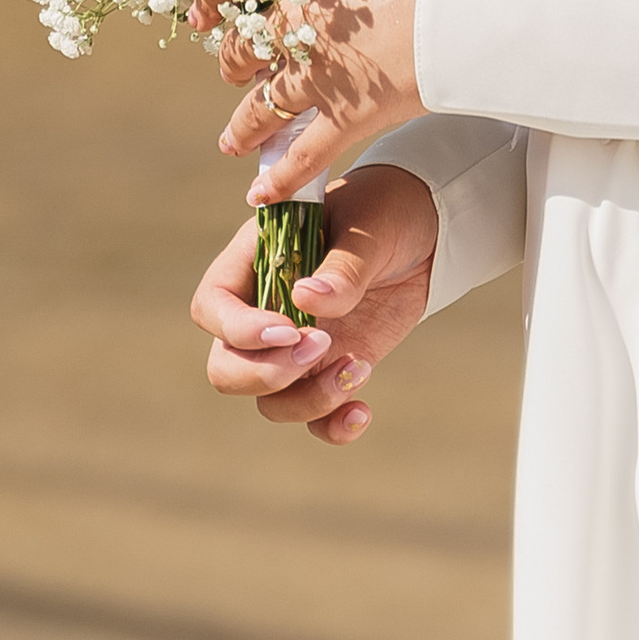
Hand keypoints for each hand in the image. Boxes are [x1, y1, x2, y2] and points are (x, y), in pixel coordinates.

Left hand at [190, 0, 431, 192]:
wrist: (470, 5)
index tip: (202, 14)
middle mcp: (297, 22)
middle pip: (240, 48)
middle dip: (234, 64)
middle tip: (236, 72)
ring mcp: (317, 74)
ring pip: (259, 107)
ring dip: (241, 127)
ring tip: (231, 142)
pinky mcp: (346, 116)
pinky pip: (302, 155)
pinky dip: (279, 179)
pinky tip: (260, 195)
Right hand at [190, 162, 440, 444]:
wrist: (425, 230)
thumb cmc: (384, 212)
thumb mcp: (368, 228)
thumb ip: (341, 267)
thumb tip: (305, 299)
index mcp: (256, 262)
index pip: (213, 307)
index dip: (238, 329)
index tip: (289, 329)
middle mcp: (265, 311)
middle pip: (227, 367)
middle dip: (266, 373)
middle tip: (321, 346)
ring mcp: (294, 347)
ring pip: (268, 400)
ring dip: (308, 399)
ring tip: (359, 366)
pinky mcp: (328, 371)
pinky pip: (312, 418)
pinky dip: (330, 427)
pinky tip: (362, 412)